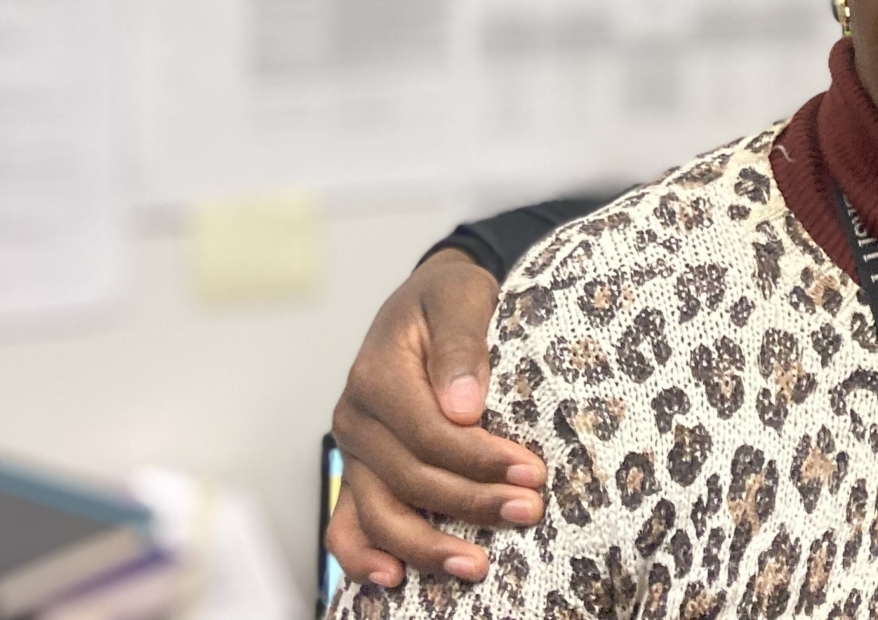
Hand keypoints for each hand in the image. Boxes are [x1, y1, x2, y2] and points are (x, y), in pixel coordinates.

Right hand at [326, 250, 544, 584]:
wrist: (428, 300)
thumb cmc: (448, 300)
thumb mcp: (461, 299)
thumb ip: (462, 345)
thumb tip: (463, 406)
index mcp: (376, 375)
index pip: (428, 432)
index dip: (479, 458)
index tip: (530, 472)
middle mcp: (356, 418)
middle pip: (411, 477)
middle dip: (472, 502)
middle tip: (528, 512)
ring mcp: (353, 451)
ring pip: (378, 513)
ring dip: (426, 545)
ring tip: (476, 566)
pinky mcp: (359, 472)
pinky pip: (348, 524)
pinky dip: (363, 557)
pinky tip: (395, 578)